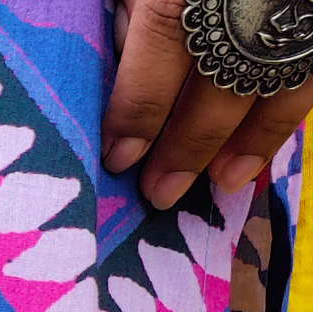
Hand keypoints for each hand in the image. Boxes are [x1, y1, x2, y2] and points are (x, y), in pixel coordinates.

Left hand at [102, 0, 312, 210]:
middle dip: (187, 143)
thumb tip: (117, 50)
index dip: (138, 106)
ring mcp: (301, 6)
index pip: (165, 38)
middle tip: (159, 193)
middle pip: (223, 74)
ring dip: (248, 140)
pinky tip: (261, 147)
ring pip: (279, 79)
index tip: (118, 156)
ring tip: (220, 182)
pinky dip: (285, 116)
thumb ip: (137, 0)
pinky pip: (311, 75)